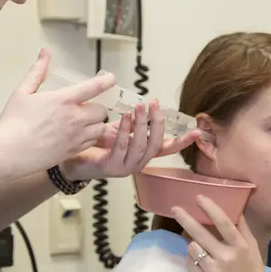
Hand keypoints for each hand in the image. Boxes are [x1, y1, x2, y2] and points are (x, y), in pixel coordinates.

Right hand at [0, 49, 115, 171]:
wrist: (10, 152)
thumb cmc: (13, 123)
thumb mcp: (23, 91)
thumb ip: (37, 72)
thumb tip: (45, 54)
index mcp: (64, 100)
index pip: (94, 87)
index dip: (107, 81)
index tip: (111, 79)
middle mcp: (75, 118)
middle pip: (101, 110)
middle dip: (96, 107)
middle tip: (86, 107)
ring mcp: (76, 136)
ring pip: (100, 127)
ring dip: (96, 123)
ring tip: (84, 122)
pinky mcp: (74, 150)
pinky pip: (92, 142)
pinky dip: (90, 138)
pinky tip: (78, 135)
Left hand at [61, 98, 201, 182]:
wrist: (74, 160)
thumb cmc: (97, 144)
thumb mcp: (120, 131)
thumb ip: (134, 124)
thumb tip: (146, 107)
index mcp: (143, 155)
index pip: (167, 148)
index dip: (182, 141)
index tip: (196, 131)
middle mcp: (138, 163)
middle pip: (155, 145)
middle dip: (157, 123)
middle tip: (155, 104)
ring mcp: (126, 168)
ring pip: (140, 146)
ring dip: (142, 125)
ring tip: (141, 107)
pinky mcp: (111, 167)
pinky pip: (121, 147)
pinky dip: (125, 131)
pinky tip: (125, 117)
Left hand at [173, 196, 270, 271]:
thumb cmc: (252, 271)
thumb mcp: (252, 248)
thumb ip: (242, 228)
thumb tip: (235, 207)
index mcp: (241, 246)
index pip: (224, 223)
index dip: (211, 208)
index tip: (199, 197)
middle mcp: (227, 257)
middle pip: (201, 234)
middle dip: (186, 219)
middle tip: (175, 208)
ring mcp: (214, 270)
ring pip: (192, 247)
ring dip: (192, 243)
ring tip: (198, 245)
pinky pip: (190, 262)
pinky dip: (191, 258)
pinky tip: (198, 259)